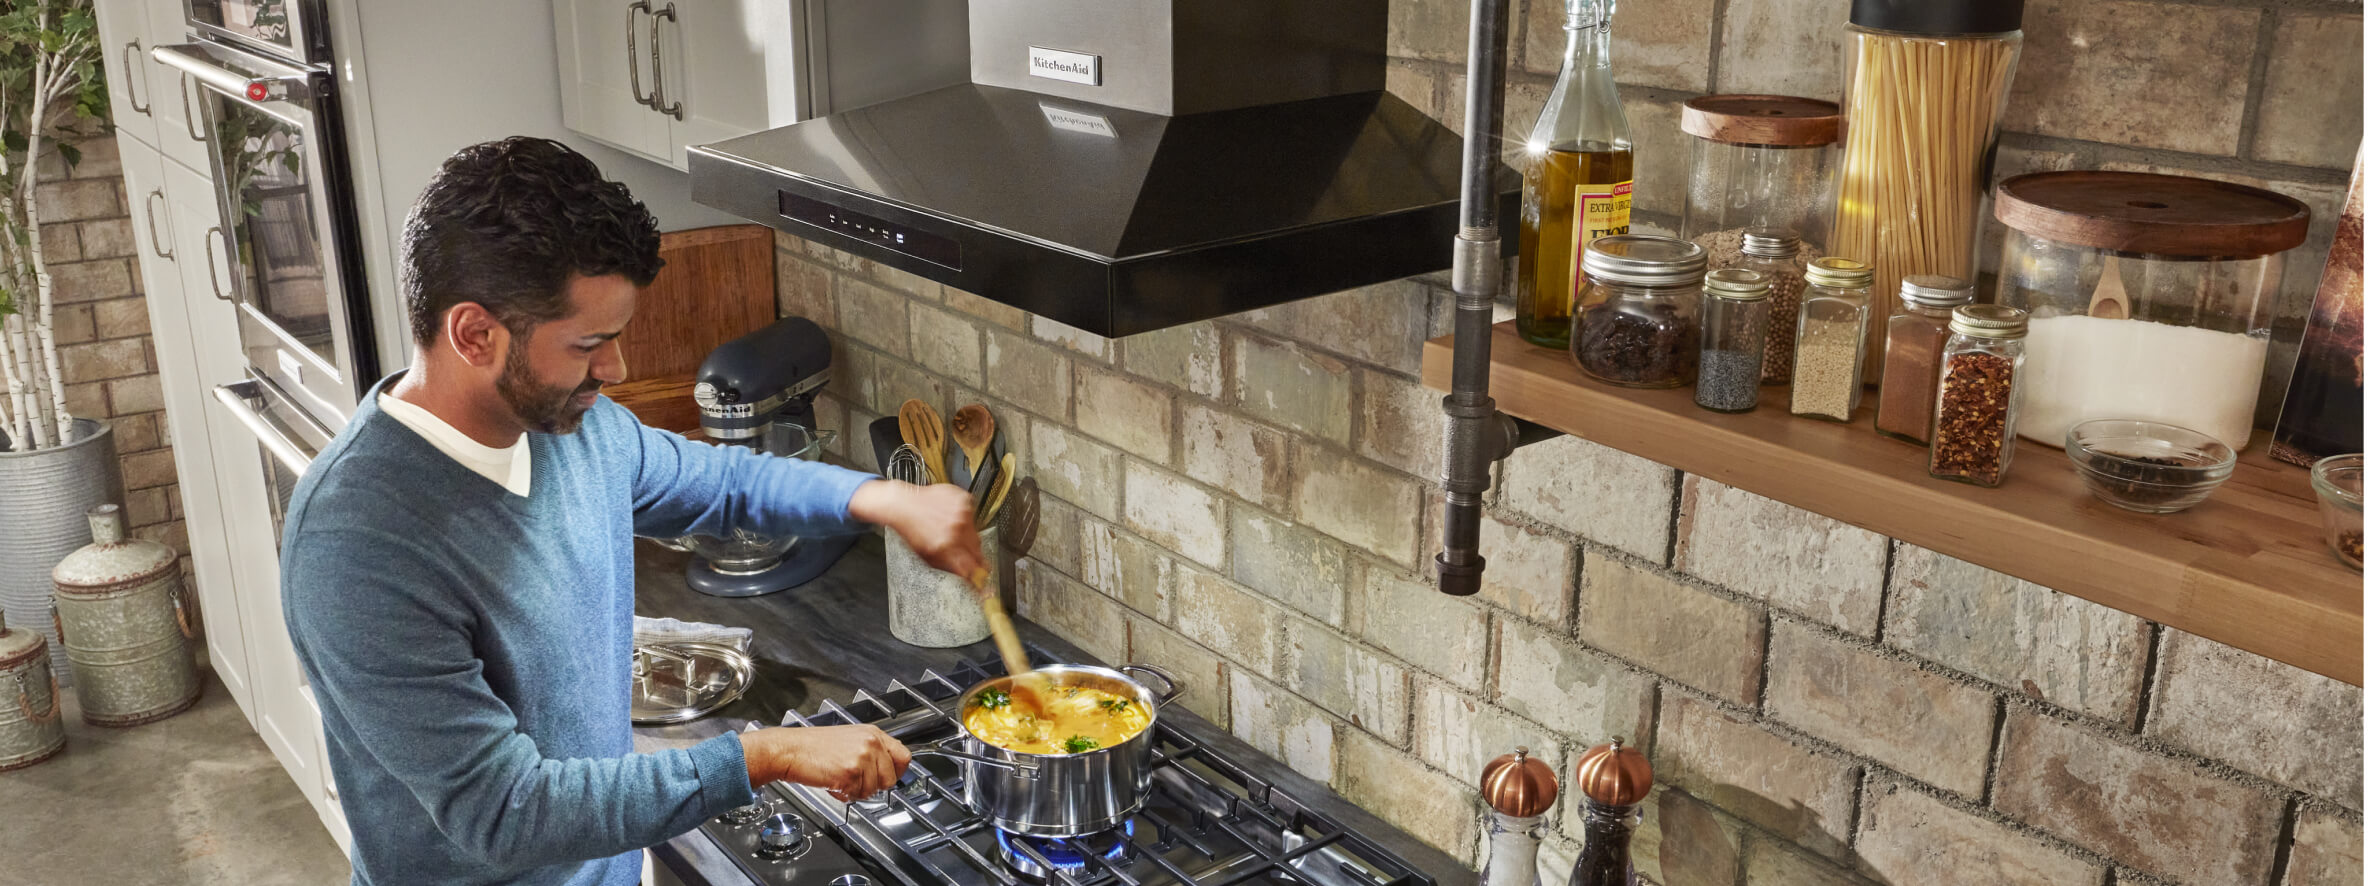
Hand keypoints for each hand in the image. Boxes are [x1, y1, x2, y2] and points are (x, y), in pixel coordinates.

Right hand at [741, 725, 911, 800]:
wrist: (789, 750)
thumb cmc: (812, 746)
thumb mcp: (849, 739)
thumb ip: (870, 751)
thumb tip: (886, 769)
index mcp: (872, 733)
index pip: (904, 757)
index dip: (897, 772)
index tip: (887, 778)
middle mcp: (870, 743)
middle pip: (890, 779)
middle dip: (874, 786)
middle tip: (855, 782)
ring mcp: (862, 757)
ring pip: (873, 790)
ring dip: (856, 791)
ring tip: (840, 779)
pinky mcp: (850, 772)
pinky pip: (856, 795)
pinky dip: (844, 795)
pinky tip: (832, 783)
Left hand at [849, 479, 986, 584]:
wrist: (905, 505)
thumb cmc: (912, 529)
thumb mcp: (926, 556)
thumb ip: (948, 566)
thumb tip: (965, 575)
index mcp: (946, 547)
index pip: (970, 567)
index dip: (978, 576)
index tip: (983, 580)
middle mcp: (956, 530)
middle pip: (978, 550)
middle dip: (975, 555)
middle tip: (969, 554)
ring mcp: (961, 513)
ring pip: (976, 532)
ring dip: (967, 534)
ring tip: (951, 530)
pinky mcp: (963, 500)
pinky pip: (972, 515)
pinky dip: (964, 518)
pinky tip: (950, 518)